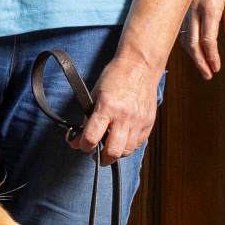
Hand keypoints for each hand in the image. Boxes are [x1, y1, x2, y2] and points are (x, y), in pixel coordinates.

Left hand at [70, 50, 159, 165]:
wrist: (139, 65)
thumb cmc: (115, 77)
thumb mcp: (94, 94)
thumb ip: (86, 119)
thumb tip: (75, 140)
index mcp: (106, 107)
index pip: (91, 137)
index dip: (83, 146)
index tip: (82, 145)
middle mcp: (123, 116)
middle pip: (112, 152)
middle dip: (102, 158)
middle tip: (97, 155)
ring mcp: (138, 121)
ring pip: (126, 151)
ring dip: (116, 152)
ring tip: (110, 146)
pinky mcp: (148, 123)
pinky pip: (138, 144)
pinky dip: (128, 146)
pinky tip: (122, 139)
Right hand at [186, 0, 224, 79]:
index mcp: (209, 7)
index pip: (207, 39)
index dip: (211, 57)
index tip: (216, 68)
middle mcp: (193, 9)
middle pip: (192, 43)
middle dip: (200, 62)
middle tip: (208, 75)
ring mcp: (185, 8)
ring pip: (184, 37)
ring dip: (192, 55)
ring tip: (202, 67)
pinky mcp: (181, 6)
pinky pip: (180, 29)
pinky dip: (185, 43)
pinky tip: (192, 50)